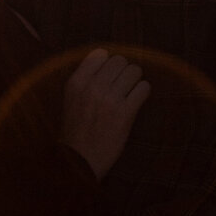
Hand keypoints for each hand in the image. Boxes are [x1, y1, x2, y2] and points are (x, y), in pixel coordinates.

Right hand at [61, 48, 151, 179]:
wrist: (80, 161)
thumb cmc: (77, 130)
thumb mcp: (71, 99)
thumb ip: (86, 78)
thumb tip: (107, 56)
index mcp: (76, 82)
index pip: (101, 53)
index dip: (109, 64)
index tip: (110, 76)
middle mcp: (92, 87)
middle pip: (120, 60)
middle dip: (124, 72)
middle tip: (121, 87)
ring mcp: (109, 99)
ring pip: (135, 71)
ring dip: (135, 81)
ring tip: (129, 94)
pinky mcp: (125, 113)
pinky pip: (144, 88)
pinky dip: (142, 93)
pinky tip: (135, 102)